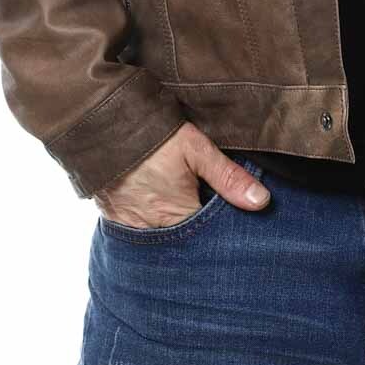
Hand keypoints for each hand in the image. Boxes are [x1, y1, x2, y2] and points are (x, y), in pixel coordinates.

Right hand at [93, 123, 270, 228]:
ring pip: (162, 238)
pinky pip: (138, 232)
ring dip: (174, 230)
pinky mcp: (114, 218)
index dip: (221, 231)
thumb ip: (228, 177)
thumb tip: (262, 202)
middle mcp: (153, 229)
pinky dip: (151, 225)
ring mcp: (130, 226)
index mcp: (177, 215)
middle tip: (207, 216)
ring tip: (184, 213)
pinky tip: (159, 212)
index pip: (208, 238)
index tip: (232, 224)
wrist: (102, 123)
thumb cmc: (154, 135)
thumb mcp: (196, 149)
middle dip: (198, 236)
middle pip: (184, 241)